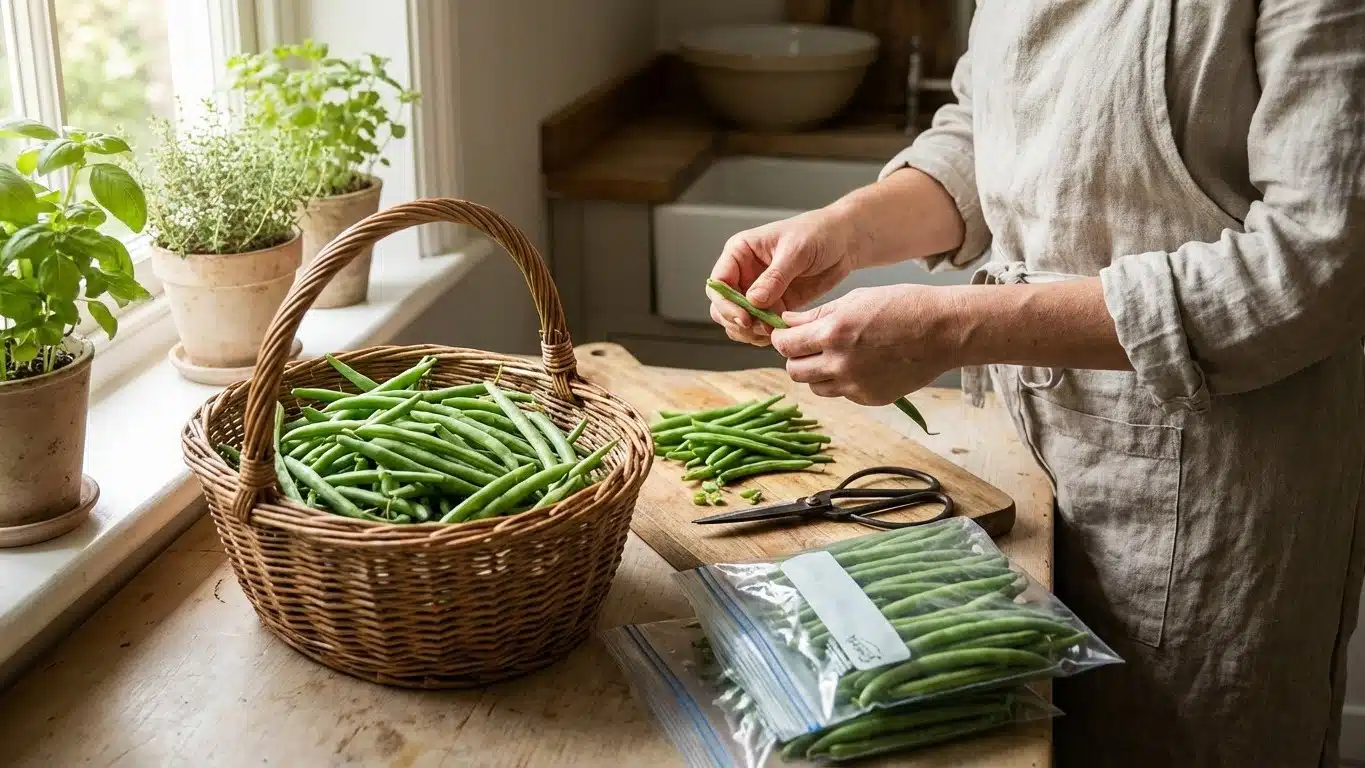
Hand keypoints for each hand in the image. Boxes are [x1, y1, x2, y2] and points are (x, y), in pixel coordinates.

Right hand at [708, 207, 859, 345]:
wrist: (843, 242)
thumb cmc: (818, 233)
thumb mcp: (795, 251)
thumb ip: (774, 277)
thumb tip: (753, 301)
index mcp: (740, 252)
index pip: (718, 282)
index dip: (725, 303)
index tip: (744, 317)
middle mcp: (743, 273)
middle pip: (722, 306)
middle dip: (737, 321)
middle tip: (759, 328)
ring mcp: (757, 291)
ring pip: (737, 320)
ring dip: (749, 332)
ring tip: (771, 332)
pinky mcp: (774, 305)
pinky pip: (759, 326)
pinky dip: (764, 335)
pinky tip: (778, 334)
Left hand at [770, 285, 962, 405]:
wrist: (944, 331)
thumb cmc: (903, 306)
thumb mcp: (856, 299)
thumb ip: (817, 315)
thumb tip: (787, 322)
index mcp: (834, 332)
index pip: (786, 345)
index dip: (781, 339)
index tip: (785, 335)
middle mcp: (840, 363)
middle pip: (794, 371)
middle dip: (795, 358)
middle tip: (806, 347)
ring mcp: (856, 385)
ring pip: (815, 387)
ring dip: (816, 373)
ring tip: (833, 356)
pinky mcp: (870, 398)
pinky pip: (842, 393)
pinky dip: (842, 381)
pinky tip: (860, 364)